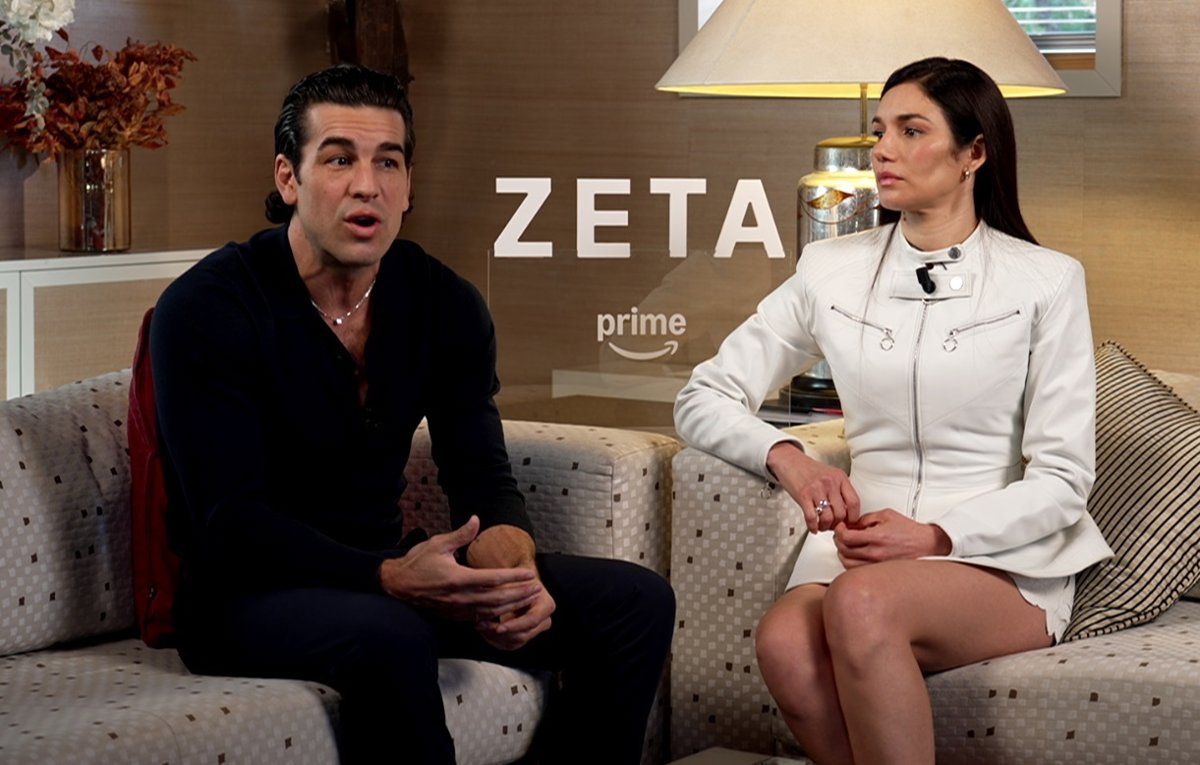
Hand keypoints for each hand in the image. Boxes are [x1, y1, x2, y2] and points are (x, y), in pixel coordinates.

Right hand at [378, 515, 541, 621]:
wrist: (397, 585)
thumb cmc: (417, 562)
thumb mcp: (438, 543)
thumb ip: (460, 534)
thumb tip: (476, 519)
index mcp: (458, 578)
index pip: (493, 579)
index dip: (514, 577)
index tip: (530, 574)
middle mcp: (460, 597)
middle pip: (498, 599)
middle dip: (520, 594)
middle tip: (537, 588)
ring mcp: (457, 609)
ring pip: (491, 611)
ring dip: (513, 605)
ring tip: (529, 599)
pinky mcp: (454, 616)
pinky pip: (480, 618)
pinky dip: (497, 615)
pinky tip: (509, 611)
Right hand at [766, 441, 859, 533]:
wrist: (789, 460)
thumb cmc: (809, 469)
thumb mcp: (831, 474)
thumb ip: (840, 490)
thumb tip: (848, 512)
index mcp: (840, 477)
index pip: (854, 502)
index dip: (853, 517)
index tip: (848, 523)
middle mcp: (830, 483)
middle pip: (841, 513)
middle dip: (837, 524)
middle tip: (832, 526)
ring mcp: (817, 489)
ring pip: (828, 518)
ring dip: (825, 527)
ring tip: (822, 526)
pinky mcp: (803, 495)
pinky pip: (811, 517)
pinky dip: (813, 527)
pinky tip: (813, 527)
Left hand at [833, 508, 951, 567]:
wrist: (927, 545)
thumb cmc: (910, 531)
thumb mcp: (887, 515)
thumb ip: (866, 518)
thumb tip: (852, 524)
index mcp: (877, 537)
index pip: (846, 537)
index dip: (838, 531)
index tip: (840, 527)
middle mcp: (876, 553)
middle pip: (844, 551)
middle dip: (838, 541)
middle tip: (841, 535)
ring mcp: (877, 565)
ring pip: (847, 564)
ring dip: (843, 553)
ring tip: (846, 546)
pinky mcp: (880, 572)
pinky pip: (858, 571)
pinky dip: (851, 563)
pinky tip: (854, 556)